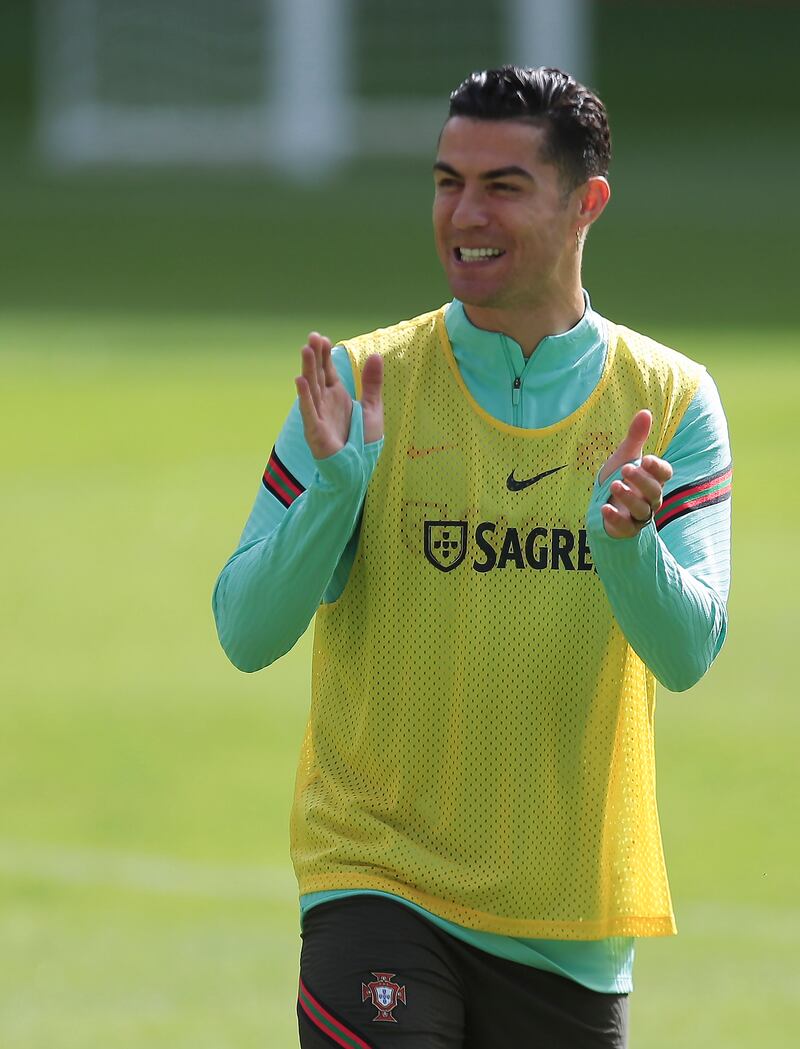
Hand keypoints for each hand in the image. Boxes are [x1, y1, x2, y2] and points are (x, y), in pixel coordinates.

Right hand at [295, 332, 383, 458]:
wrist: (357, 469)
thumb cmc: (362, 441)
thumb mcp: (373, 407)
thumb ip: (373, 383)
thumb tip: (376, 355)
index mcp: (337, 396)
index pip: (328, 370)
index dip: (325, 354)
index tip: (322, 337)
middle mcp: (325, 402)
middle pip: (318, 375)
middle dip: (315, 356)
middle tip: (312, 336)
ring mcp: (318, 415)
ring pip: (312, 388)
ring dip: (308, 369)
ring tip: (305, 350)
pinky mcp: (315, 430)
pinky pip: (309, 411)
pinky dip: (304, 397)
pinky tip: (299, 380)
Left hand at [598, 409, 672, 538]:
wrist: (603, 505)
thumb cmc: (619, 478)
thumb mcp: (625, 457)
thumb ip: (635, 438)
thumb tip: (645, 411)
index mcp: (653, 479)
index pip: (665, 474)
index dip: (658, 468)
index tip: (647, 459)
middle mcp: (650, 499)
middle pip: (654, 492)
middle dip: (641, 480)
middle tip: (625, 468)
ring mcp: (639, 516)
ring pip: (643, 510)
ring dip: (630, 498)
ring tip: (615, 485)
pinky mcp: (626, 529)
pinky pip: (626, 527)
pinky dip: (616, 519)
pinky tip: (604, 508)